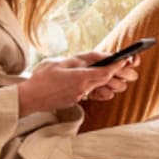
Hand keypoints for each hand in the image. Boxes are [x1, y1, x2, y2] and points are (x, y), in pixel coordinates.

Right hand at [17, 53, 138, 114]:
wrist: (30, 98)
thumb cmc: (42, 78)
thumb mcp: (61, 62)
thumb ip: (81, 59)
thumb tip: (98, 57)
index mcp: (80, 77)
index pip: (105, 72)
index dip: (118, 66)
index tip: (127, 59)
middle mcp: (83, 89)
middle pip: (107, 81)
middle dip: (119, 74)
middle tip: (128, 67)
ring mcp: (79, 96)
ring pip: (101, 88)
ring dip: (110, 82)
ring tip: (119, 75)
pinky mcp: (75, 101)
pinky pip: (92, 94)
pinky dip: (98, 88)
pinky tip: (102, 85)